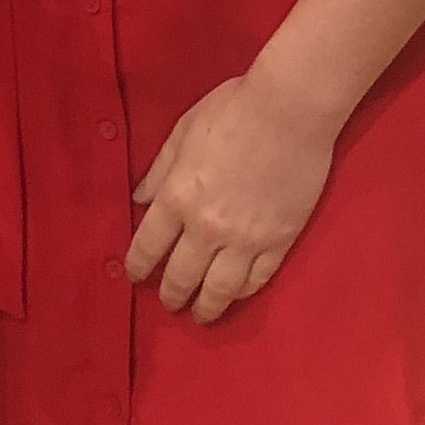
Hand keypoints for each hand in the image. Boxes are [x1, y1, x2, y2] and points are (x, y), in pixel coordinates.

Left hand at [125, 75, 335, 325]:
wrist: (290, 109)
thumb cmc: (232, 110)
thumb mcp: (182, 132)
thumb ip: (159, 170)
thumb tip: (139, 200)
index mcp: (177, 197)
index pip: (148, 246)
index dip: (138, 266)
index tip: (135, 276)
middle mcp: (206, 227)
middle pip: (182, 276)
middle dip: (171, 295)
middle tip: (169, 304)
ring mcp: (246, 239)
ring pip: (220, 290)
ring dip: (206, 308)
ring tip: (200, 315)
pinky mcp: (280, 241)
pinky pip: (257, 279)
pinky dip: (243, 292)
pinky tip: (235, 294)